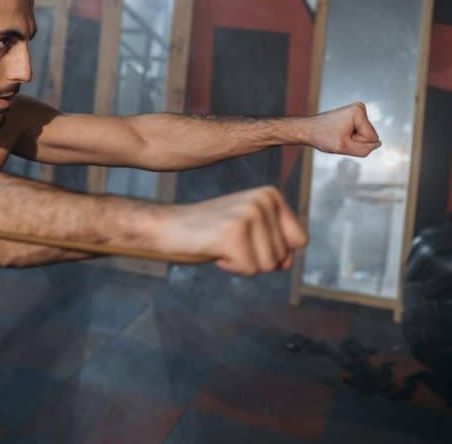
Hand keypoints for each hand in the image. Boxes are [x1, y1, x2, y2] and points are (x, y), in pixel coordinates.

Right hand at [157, 186, 308, 275]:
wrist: (165, 226)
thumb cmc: (207, 231)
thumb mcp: (250, 230)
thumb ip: (276, 242)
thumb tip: (286, 263)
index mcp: (271, 195)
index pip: (300, 241)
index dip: (273, 249)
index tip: (245, 237)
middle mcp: (263, 200)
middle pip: (283, 256)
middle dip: (254, 258)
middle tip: (226, 240)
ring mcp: (249, 214)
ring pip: (267, 265)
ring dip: (242, 263)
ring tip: (220, 243)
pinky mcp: (234, 233)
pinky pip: (249, 270)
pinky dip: (229, 266)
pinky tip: (213, 248)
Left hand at [309, 102, 381, 156]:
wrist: (307, 130)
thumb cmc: (321, 136)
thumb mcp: (343, 148)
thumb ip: (364, 149)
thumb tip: (378, 145)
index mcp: (358, 112)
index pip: (372, 138)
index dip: (357, 143)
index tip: (342, 138)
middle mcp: (360, 108)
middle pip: (370, 136)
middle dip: (355, 141)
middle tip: (339, 137)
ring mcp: (357, 111)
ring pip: (365, 136)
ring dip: (352, 139)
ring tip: (338, 135)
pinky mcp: (354, 116)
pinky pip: (360, 133)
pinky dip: (349, 136)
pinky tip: (339, 132)